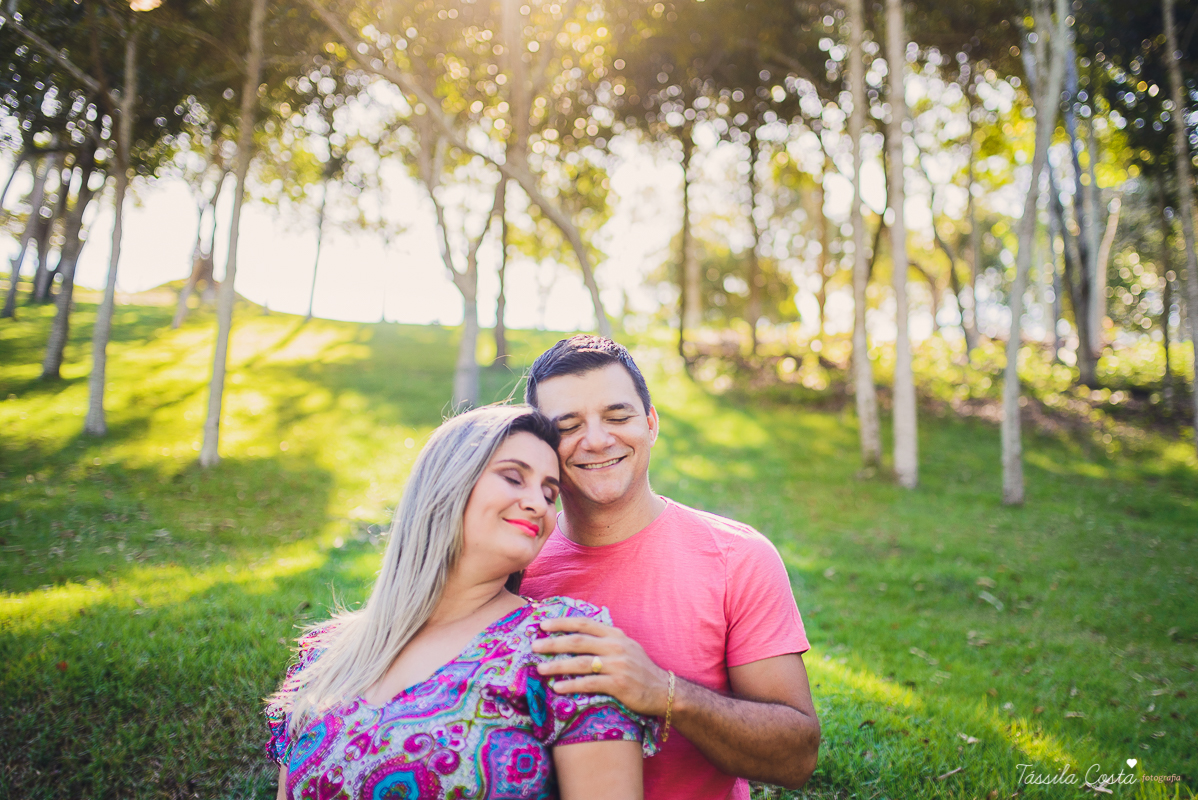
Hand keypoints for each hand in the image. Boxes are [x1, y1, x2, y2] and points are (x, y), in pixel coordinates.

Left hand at [532, 616, 670, 716]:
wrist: (664, 690)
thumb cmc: (639, 669)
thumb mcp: (625, 647)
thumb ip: (604, 640)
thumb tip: (575, 635)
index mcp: (615, 634)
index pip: (584, 623)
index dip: (562, 622)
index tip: (543, 625)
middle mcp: (616, 646)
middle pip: (578, 641)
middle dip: (553, 643)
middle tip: (534, 646)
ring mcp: (618, 665)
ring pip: (581, 663)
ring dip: (557, 665)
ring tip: (540, 669)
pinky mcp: (619, 684)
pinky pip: (589, 683)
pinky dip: (571, 685)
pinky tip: (557, 688)